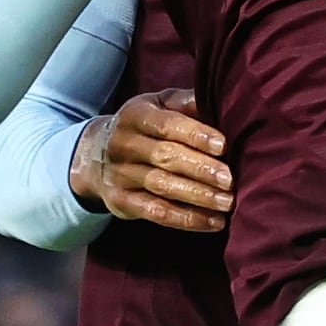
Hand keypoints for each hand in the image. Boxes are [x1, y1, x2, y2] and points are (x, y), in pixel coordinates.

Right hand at [72, 87, 232, 232]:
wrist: (94, 154)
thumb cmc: (144, 126)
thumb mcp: (160, 105)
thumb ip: (188, 103)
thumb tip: (225, 103)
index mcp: (135, 115)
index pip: (167, 125)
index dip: (196, 135)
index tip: (223, 146)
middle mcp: (123, 144)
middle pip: (166, 157)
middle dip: (201, 169)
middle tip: (230, 180)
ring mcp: (120, 175)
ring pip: (162, 187)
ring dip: (198, 196)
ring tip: (228, 202)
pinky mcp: (121, 202)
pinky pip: (156, 213)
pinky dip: (187, 219)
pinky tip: (213, 222)